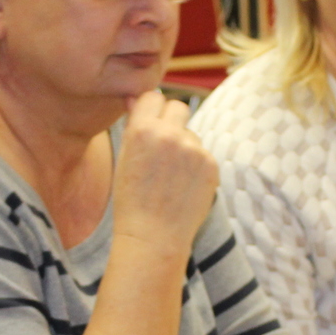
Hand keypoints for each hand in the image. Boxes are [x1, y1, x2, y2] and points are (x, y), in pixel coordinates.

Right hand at [112, 90, 217, 251]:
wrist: (153, 237)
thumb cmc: (131, 201)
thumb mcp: (124, 158)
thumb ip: (134, 125)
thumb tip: (136, 97)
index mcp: (142, 130)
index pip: (154, 96)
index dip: (152, 109)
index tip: (150, 121)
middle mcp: (169, 134)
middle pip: (178, 106)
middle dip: (172, 119)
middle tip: (164, 144)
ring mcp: (193, 149)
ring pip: (191, 134)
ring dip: (184, 146)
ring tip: (171, 177)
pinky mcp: (210, 164)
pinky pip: (203, 153)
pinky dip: (196, 166)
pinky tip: (183, 187)